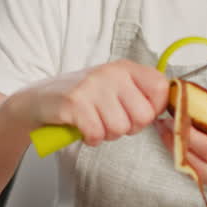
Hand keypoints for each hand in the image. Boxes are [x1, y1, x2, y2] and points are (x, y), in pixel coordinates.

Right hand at [11, 59, 169, 146]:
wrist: (38, 100)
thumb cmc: (82, 97)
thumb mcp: (114, 87)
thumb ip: (140, 95)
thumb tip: (168, 114)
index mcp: (125, 67)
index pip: (161, 87)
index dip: (154, 109)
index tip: (137, 113)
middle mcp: (111, 73)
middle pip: (143, 116)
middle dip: (128, 127)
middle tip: (109, 120)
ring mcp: (92, 86)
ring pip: (120, 128)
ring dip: (106, 134)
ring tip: (93, 122)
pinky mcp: (74, 103)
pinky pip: (97, 134)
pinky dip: (90, 138)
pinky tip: (82, 129)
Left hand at [156, 108, 206, 195]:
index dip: (190, 135)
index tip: (176, 117)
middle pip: (198, 166)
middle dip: (176, 145)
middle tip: (162, 124)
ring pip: (196, 174)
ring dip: (179, 154)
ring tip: (167, 132)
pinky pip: (203, 176)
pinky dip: (190, 160)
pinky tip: (183, 143)